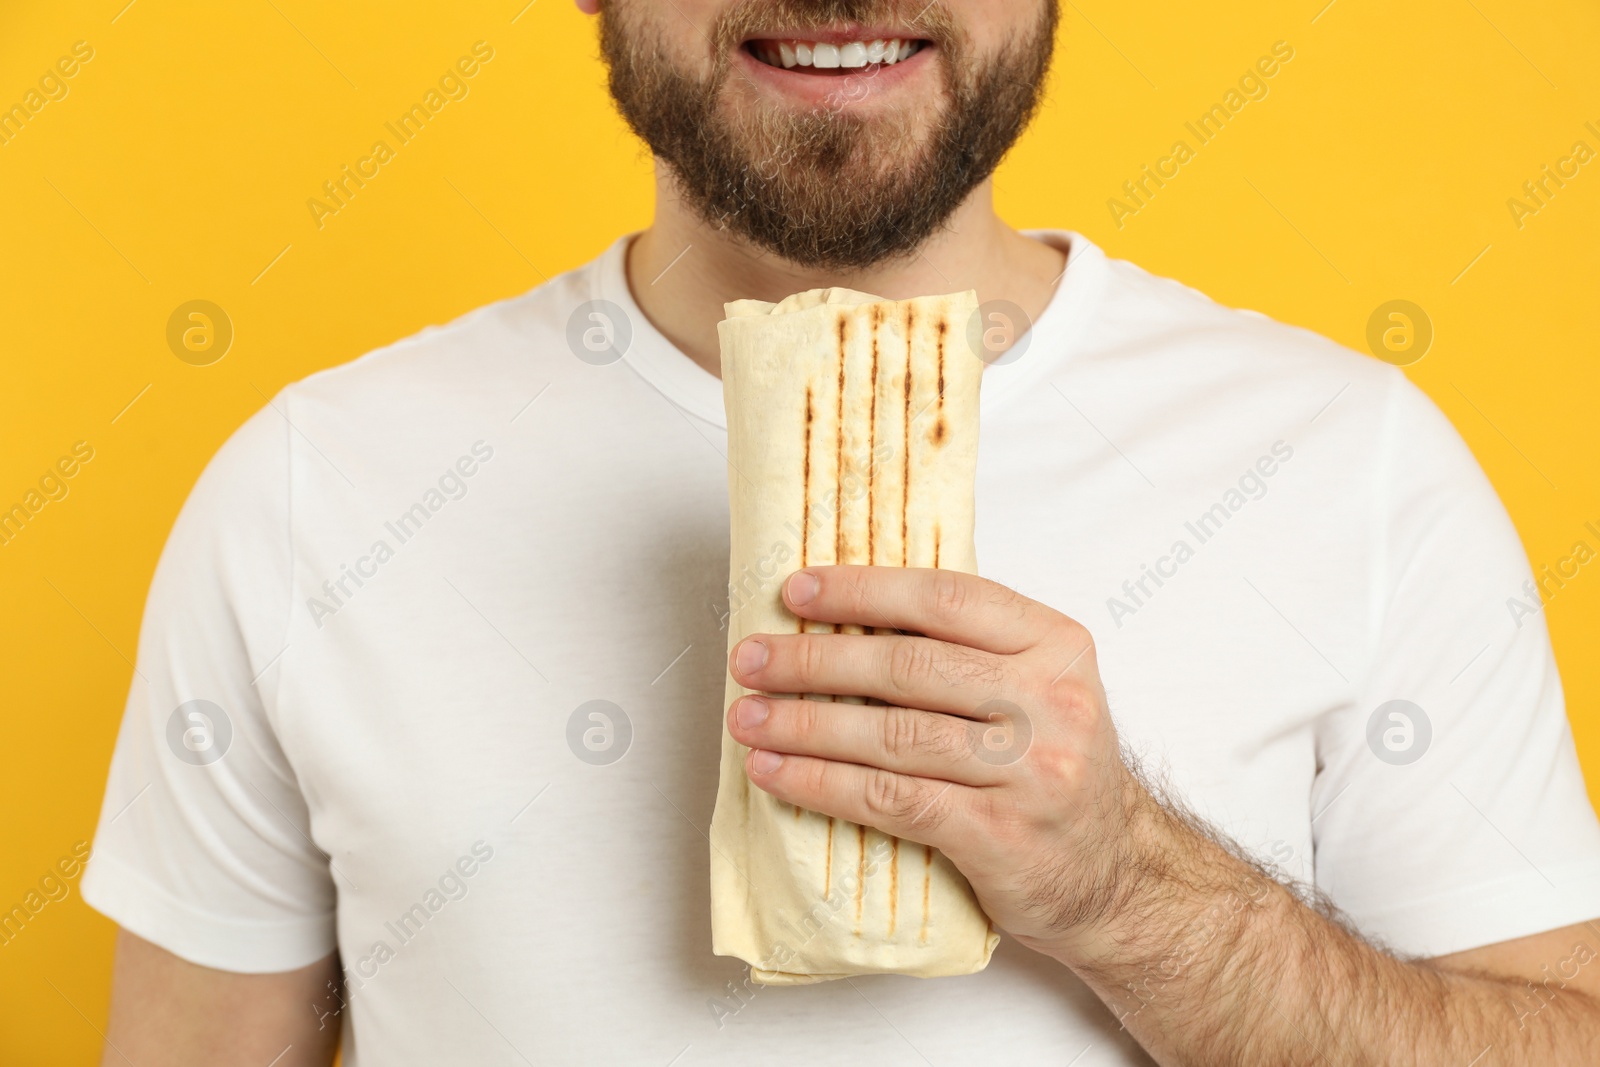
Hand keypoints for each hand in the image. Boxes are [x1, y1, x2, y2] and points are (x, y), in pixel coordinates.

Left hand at [725, 565, 1159, 954]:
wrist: (1115, 876)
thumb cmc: (1052, 770)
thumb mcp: (1039, 688)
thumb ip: (968, 651)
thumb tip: (844, 620)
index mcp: (1056, 644)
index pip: (947, 597)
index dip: (863, 590)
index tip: (796, 592)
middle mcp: (1051, 700)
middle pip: (908, 667)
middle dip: (814, 661)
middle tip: (750, 659)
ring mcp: (1030, 770)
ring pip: (892, 735)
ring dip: (804, 724)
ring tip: (747, 717)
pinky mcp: (999, 834)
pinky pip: (891, 800)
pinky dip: (822, 783)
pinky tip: (777, 773)